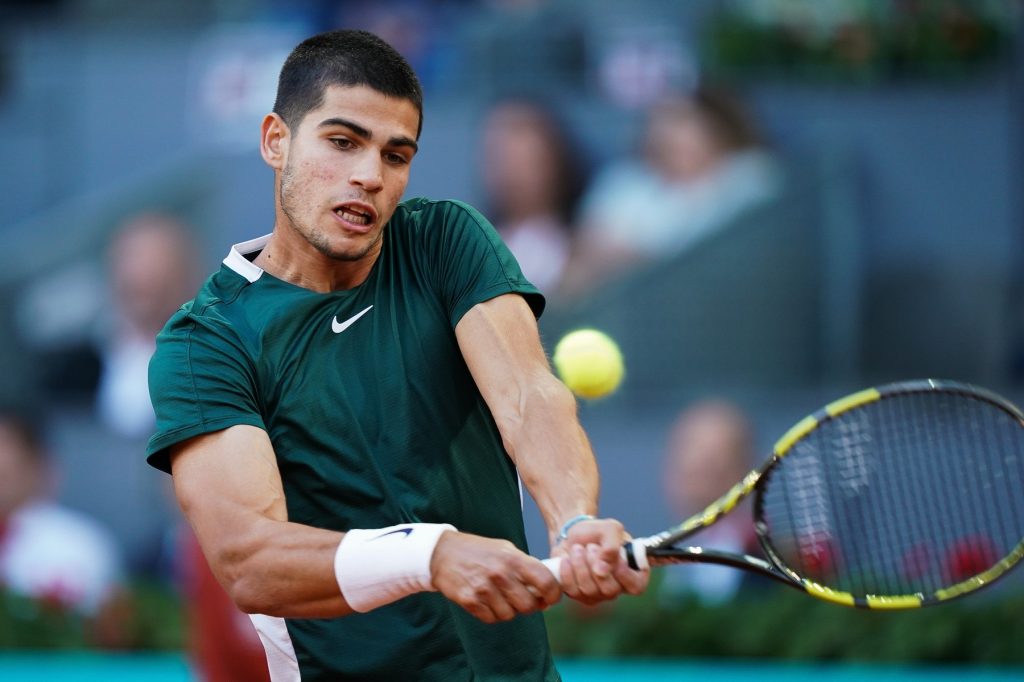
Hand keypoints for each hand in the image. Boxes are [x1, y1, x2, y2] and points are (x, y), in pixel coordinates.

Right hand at [430, 531, 560, 622]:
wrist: (443, 553)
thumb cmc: (479, 551)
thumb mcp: (506, 549)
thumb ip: (526, 566)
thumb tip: (547, 589)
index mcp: (513, 559)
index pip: (546, 582)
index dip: (554, 594)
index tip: (552, 598)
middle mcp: (500, 574)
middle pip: (529, 605)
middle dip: (531, 606)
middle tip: (525, 600)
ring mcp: (484, 589)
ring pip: (510, 615)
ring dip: (510, 611)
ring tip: (502, 598)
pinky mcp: (470, 601)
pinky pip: (491, 619)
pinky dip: (493, 614)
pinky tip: (488, 601)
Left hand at [551, 518, 648, 604]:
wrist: (572, 535)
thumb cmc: (596, 532)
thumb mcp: (610, 528)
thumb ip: (612, 546)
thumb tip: (603, 570)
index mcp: (632, 572)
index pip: (637, 586)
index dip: (625, 575)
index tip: (616, 558)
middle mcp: (617, 587)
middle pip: (610, 590)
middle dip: (596, 564)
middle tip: (590, 547)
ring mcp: (598, 594)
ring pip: (590, 590)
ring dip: (580, 565)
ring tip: (578, 548)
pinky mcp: (579, 595)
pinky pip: (573, 590)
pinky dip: (567, 571)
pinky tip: (567, 558)